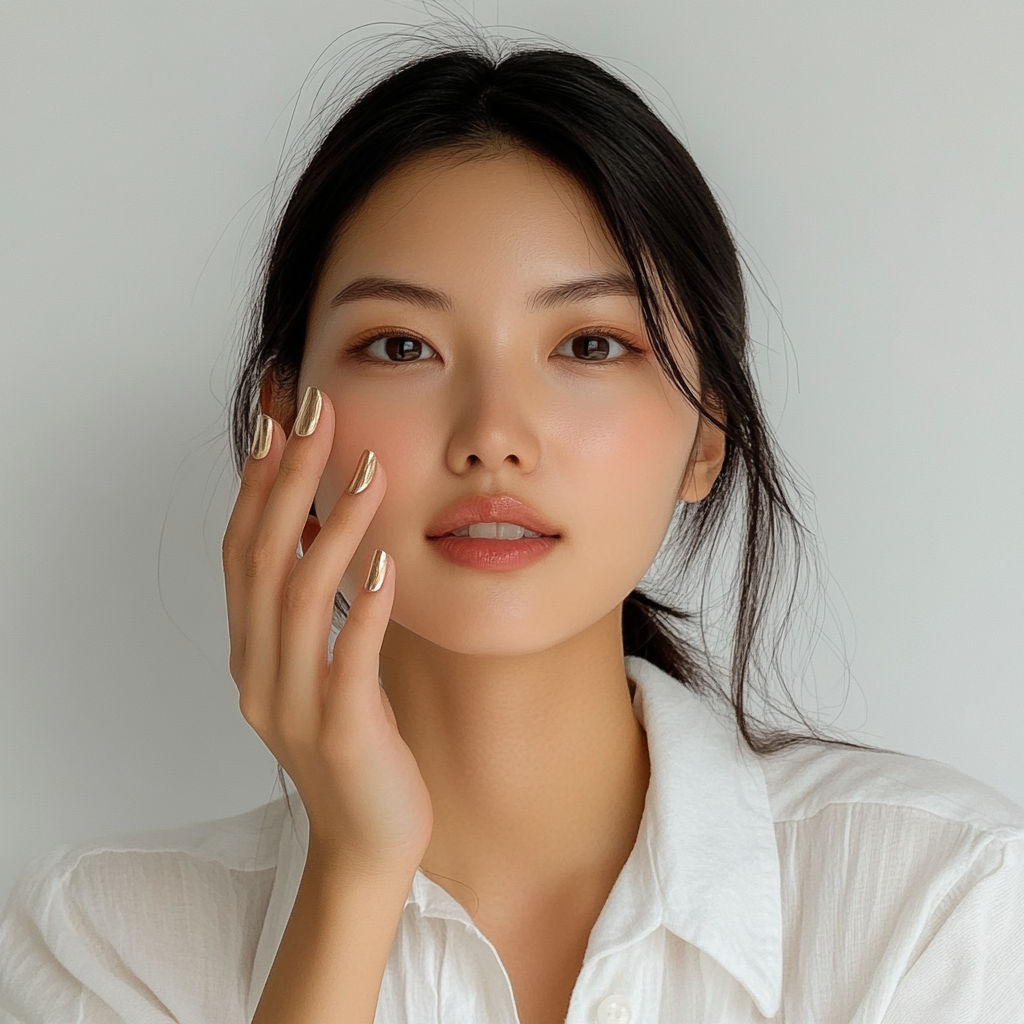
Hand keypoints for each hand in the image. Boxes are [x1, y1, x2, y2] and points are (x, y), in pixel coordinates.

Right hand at [222, 387, 432, 874]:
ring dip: (331, 528)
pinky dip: (362, 610)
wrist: (366, 844)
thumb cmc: (354, 747)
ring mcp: (293, 706)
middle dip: (289, 481)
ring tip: (367, 470)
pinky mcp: (340, 734)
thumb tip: (324, 531)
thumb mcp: (323, 669)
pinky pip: (348, 662)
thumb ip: (314, 612)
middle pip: (262, 559)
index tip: (280, 421)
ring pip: (299, 600)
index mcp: (251, 653)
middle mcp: (257, 673)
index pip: (242, 551)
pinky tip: (386, 564)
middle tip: (318, 415)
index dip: (258, 484)